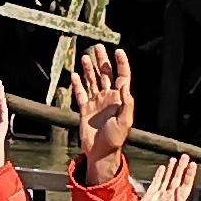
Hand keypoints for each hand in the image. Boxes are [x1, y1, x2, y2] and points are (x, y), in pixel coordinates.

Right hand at [69, 44, 134, 187]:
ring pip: (92, 81)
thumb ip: (126, 104)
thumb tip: (125, 85)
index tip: (118, 50)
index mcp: (120, 99)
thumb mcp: (125, 122)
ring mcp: (96, 103)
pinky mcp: (85, 109)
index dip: (121, 63)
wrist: (100, 153)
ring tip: (85, 57)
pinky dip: (78, 84)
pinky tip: (74, 75)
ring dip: (89, 69)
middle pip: (105, 74)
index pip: (122, 76)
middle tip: (98, 47)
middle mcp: (108, 98)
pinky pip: (80, 93)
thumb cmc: (115, 140)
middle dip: (102, 60)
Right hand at [137, 152, 200, 200]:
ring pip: (167, 179)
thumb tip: (180, 188)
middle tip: (186, 156)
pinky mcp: (149, 196)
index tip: (193, 164)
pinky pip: (156, 182)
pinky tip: (163, 168)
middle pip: (178, 179)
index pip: (186, 186)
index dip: (190, 175)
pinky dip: (160, 175)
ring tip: (175, 159)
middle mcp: (169, 198)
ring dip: (172, 169)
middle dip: (182, 168)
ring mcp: (159, 196)